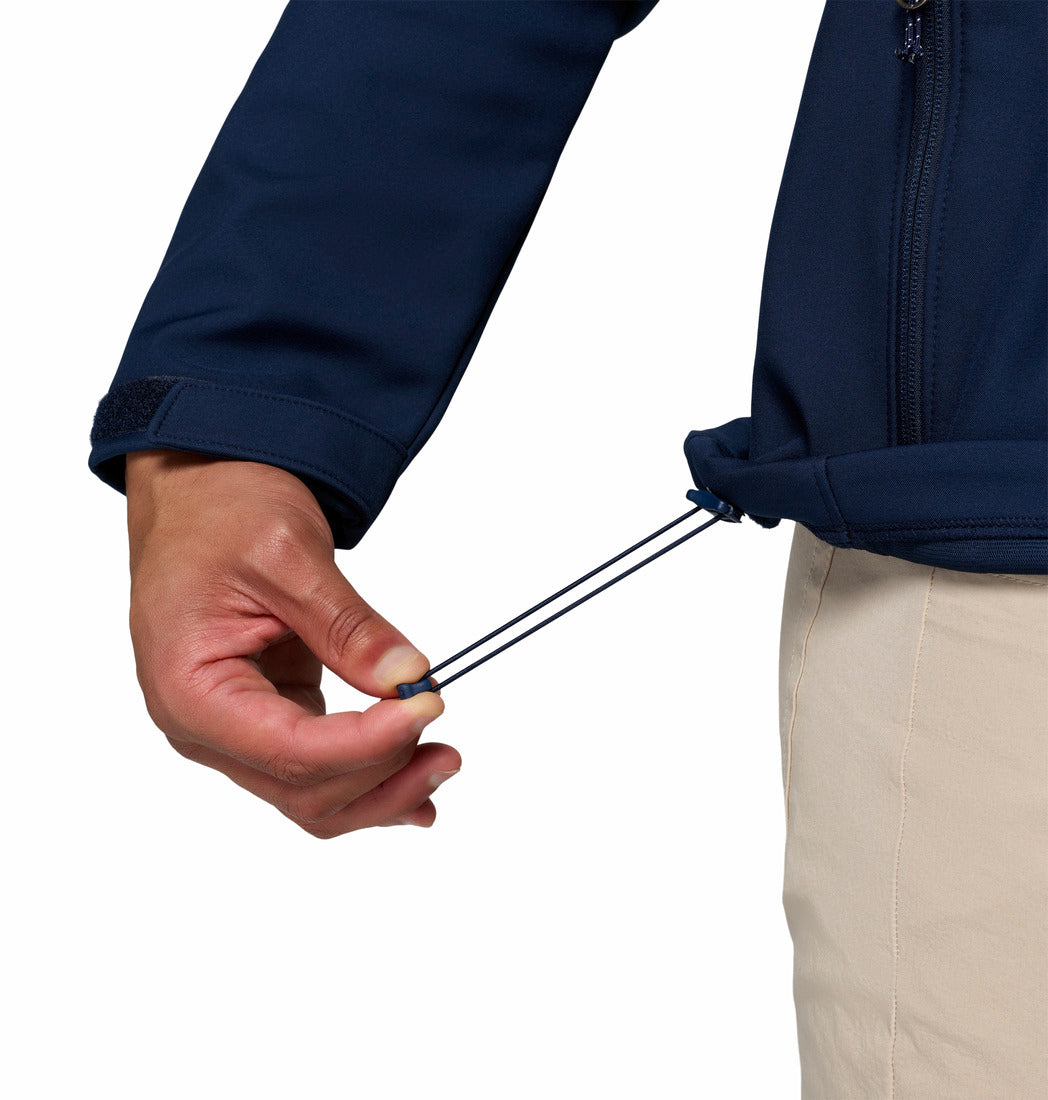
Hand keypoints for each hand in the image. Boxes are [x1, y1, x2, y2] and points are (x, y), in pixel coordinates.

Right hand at [124, 450, 458, 837]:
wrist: (201, 492)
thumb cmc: (222, 511)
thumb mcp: (289, 554)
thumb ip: (346, 625)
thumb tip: (407, 676)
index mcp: (188, 689)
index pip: (290, 750)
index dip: (367, 742)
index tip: (427, 706)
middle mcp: (203, 725)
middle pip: (304, 790)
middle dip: (383, 776)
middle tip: (449, 748)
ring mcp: (234, 728)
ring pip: (313, 795)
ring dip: (382, 790)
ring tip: (442, 764)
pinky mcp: (268, 715)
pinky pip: (318, 767)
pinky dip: (368, 775)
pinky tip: (414, 777)